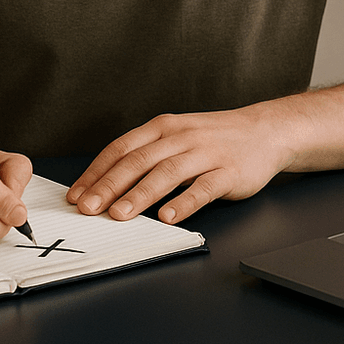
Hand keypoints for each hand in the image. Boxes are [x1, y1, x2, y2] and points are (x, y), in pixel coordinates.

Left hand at [66, 108, 293, 224]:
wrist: (266, 131)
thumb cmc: (215, 138)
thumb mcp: (178, 135)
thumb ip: (148, 154)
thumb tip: (107, 182)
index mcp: (163, 127)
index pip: (122, 148)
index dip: (97, 172)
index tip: (77, 194)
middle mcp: (181, 137)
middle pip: (139, 161)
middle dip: (110, 186)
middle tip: (89, 208)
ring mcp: (206, 153)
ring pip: (167, 173)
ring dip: (140, 194)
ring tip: (120, 214)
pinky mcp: (229, 172)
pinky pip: (203, 188)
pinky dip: (184, 202)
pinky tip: (168, 216)